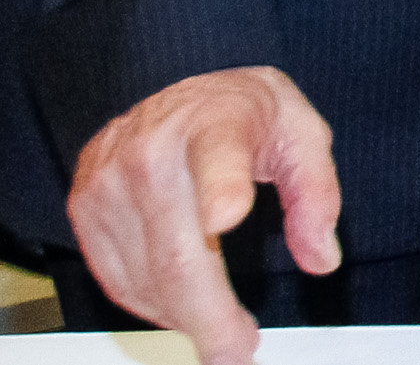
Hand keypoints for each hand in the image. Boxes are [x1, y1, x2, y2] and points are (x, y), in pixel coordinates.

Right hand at [69, 67, 339, 364]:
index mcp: (215, 122)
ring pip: (144, 278)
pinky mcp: (84, 207)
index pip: (216, 157)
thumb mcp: (300, 133)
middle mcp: (151, 150)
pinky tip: (182, 307)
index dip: (220, 189)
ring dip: (184, 318)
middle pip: (176, 252)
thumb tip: (321, 257)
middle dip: (208, 316)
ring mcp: (108, 181)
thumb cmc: (243, 113)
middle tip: (235, 351)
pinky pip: (116, 278)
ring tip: (220, 328)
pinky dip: (152, 305)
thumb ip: (316, 193)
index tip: (228, 217)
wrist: (177, 94)